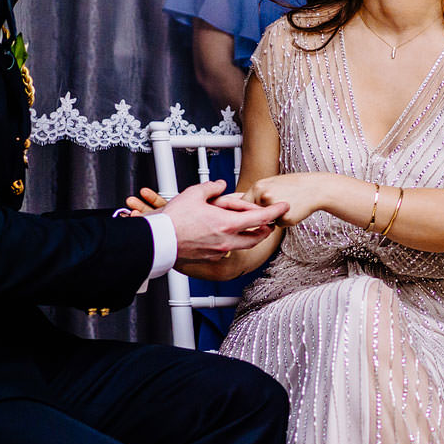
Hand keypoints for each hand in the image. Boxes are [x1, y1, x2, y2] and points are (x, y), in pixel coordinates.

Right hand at [147, 179, 286, 262]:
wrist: (159, 240)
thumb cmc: (174, 219)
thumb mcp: (194, 194)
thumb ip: (211, 187)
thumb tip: (219, 185)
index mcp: (227, 223)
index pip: (260, 218)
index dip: (275, 212)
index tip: (284, 207)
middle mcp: (226, 240)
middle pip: (256, 237)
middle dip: (265, 229)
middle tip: (270, 222)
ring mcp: (219, 251)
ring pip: (242, 245)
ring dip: (249, 236)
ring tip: (248, 227)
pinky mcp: (210, 258)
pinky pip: (227, 250)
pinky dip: (231, 241)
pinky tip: (224, 234)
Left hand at [239, 173, 335, 228]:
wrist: (315, 188)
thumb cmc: (294, 185)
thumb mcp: (272, 182)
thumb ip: (257, 193)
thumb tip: (242, 206)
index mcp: (258, 187)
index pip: (241, 204)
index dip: (242, 211)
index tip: (245, 214)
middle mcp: (263, 197)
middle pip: (252, 214)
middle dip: (259, 215)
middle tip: (271, 209)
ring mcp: (274, 209)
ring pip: (265, 221)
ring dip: (272, 218)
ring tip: (286, 205)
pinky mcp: (285, 219)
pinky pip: (279, 225)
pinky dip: (284, 221)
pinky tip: (293, 211)